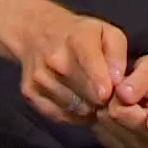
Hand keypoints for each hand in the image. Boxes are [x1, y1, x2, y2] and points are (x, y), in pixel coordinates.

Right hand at [14, 6, 127, 125]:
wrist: (37, 32)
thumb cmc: (80, 34)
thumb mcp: (106, 32)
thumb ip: (117, 53)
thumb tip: (118, 79)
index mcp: (77, 39)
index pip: (89, 63)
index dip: (99, 81)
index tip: (106, 95)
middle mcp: (55, 60)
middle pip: (85, 93)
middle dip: (102, 100)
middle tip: (109, 96)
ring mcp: (40, 78)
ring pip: (74, 108)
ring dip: (89, 108)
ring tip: (92, 96)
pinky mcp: (30, 93)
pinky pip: (60, 116)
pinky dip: (73, 115)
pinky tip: (78, 102)